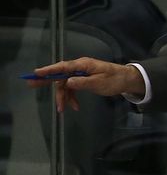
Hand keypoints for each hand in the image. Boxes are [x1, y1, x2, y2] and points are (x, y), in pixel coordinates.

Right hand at [27, 59, 144, 111]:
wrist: (127, 80)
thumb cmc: (115, 79)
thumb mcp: (100, 82)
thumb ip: (83, 82)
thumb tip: (68, 82)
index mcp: (83, 65)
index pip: (63, 67)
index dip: (49, 70)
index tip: (37, 73)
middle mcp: (79, 68)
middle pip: (60, 74)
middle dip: (46, 81)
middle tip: (31, 84)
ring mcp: (81, 74)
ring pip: (66, 85)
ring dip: (64, 97)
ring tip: (62, 109)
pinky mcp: (83, 80)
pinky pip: (73, 88)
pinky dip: (72, 97)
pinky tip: (75, 107)